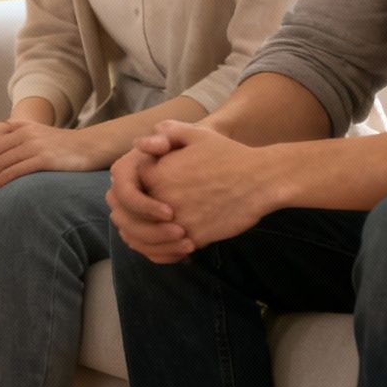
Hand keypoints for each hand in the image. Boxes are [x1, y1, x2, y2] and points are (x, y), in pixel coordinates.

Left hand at [0, 119, 101, 187]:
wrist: (88, 147)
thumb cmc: (60, 143)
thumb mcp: (38, 129)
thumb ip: (18, 128)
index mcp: (22, 128)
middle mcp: (26, 135)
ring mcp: (35, 147)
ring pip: (2, 164)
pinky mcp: (44, 160)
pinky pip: (15, 172)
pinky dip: (4, 181)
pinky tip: (2, 189)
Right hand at [108, 141, 191, 261]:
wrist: (212, 166)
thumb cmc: (197, 149)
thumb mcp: (188, 135)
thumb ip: (167, 134)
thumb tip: (142, 143)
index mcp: (127, 171)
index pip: (123, 192)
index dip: (144, 205)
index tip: (171, 211)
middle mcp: (124, 195)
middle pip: (124, 220)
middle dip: (152, 230)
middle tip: (181, 232)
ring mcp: (133, 215)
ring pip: (133, 238)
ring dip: (159, 246)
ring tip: (189, 244)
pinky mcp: (146, 231)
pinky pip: (146, 249)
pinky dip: (163, 254)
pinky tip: (185, 253)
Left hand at [126, 122, 280, 256]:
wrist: (260, 179)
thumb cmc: (228, 155)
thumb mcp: (196, 134)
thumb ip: (166, 133)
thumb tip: (140, 145)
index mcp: (157, 172)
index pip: (126, 189)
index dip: (130, 192)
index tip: (138, 195)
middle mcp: (162, 198)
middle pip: (129, 216)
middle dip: (130, 219)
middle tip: (136, 221)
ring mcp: (177, 221)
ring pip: (145, 239)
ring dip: (143, 240)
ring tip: (150, 237)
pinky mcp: (195, 238)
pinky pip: (167, 252)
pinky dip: (163, 253)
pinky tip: (169, 249)